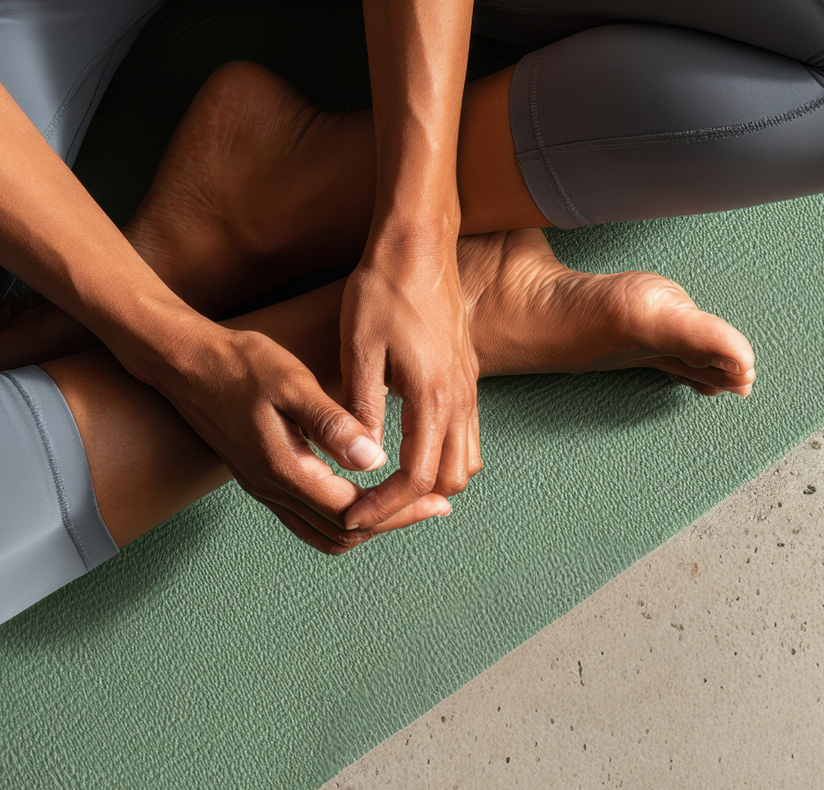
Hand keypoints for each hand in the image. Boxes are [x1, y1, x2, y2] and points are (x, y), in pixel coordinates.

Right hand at [151, 324, 423, 553]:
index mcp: (284, 469)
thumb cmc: (239, 364)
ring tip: (409, 507)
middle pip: (342, 533)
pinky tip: (366, 494)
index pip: (355, 513)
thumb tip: (373, 460)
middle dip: (393, 524)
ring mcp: (263, 489)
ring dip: (369, 526)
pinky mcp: (260, 479)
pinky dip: (342, 518)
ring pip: (323, 533)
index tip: (437, 500)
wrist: (184, 361)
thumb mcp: (291, 383)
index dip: (400, 512)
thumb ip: (331, 423)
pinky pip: (306, 519)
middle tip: (435, 507)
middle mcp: (272, 490)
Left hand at [337, 242, 481, 530]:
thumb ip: (362, 407)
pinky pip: (467, 433)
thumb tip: (360, 460)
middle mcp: (460, 397)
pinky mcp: (468, 375)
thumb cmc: (382, 288)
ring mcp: (469, 387)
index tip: (354, 513)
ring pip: (467, 459)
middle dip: (413, 500)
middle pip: (452, 479)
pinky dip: (443, 454)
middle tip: (370, 502)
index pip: (418, 476)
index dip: (385, 504)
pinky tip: (408, 445)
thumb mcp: (359, 348)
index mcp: (433, 396)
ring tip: (388, 481)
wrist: (420, 242)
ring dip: (433, 479)